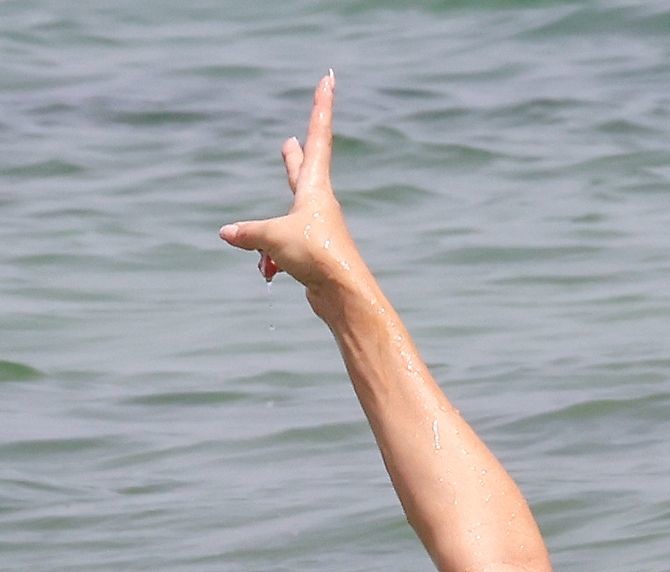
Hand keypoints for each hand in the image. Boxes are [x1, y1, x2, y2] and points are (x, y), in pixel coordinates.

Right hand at [219, 73, 360, 301]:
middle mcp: (318, 204)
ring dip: (269, 232)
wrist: (342, 295)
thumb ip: (248, 233)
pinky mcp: (314, 254)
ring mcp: (317, 229)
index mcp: (315, 187)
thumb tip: (227, 233)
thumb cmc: (314, 255)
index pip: (318, 135)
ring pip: (286, 220)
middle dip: (294, 158)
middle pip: (304, 171)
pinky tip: (268, 272)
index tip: (329, 78)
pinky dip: (272, 259)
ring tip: (264, 249)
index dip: (321, 105)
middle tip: (292, 142)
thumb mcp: (273, 238)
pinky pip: (283, 250)